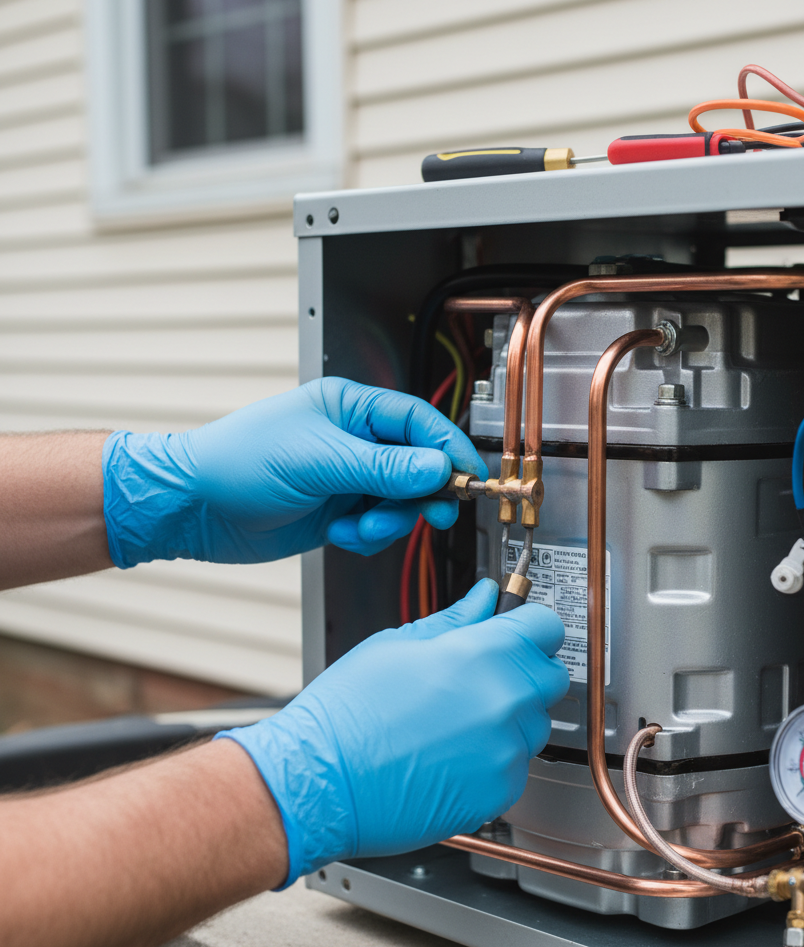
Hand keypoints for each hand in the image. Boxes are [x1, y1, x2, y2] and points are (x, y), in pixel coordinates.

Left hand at [102, 377, 484, 565]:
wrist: (191, 508)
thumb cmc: (237, 463)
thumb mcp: (319, 461)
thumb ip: (384, 468)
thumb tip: (438, 468)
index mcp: (351, 409)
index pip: (419, 423)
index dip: (448, 449)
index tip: (469, 478)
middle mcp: (354, 441)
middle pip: (418, 465)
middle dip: (423, 493)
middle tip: (432, 515)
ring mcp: (347, 478)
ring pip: (400, 501)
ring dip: (389, 522)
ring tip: (359, 530)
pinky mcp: (337, 512)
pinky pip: (376, 527)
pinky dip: (366, 538)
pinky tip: (339, 536)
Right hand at [217, 579, 567, 884]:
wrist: (319, 781)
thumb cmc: (347, 713)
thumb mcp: (398, 644)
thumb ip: (455, 620)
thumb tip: (482, 599)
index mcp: (483, 653)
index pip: (546, 626)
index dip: (529, 625)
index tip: (518, 630)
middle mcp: (505, 701)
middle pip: (549, 677)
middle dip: (523, 672)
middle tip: (479, 677)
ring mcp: (505, 751)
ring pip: (533, 725)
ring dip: (508, 719)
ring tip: (452, 722)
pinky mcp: (498, 793)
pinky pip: (514, 766)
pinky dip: (492, 760)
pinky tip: (449, 755)